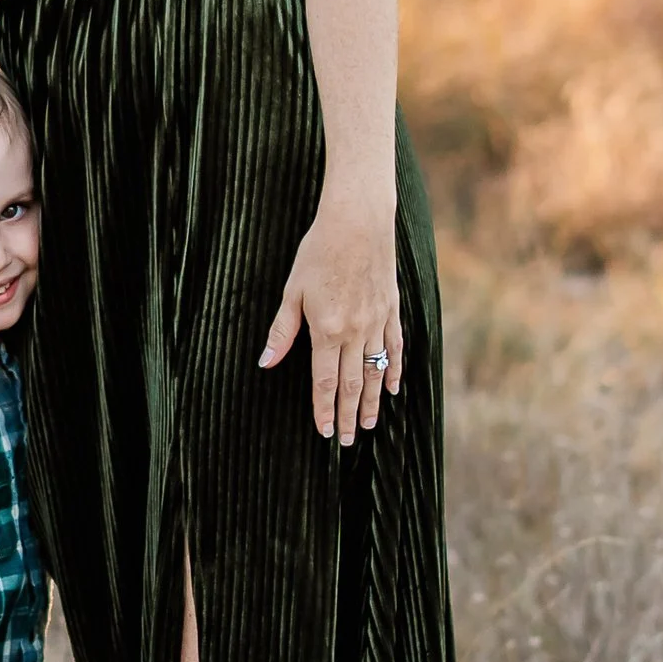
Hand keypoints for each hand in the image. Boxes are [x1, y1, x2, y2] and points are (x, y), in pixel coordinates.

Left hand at [258, 190, 402, 443]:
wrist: (358, 221)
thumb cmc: (319, 251)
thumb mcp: (293, 291)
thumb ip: (282, 331)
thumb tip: (266, 362)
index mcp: (327, 329)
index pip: (324, 382)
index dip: (323, 410)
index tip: (323, 432)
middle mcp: (356, 332)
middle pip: (351, 385)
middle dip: (347, 415)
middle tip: (346, 440)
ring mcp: (377, 322)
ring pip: (375, 372)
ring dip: (370, 401)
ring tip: (367, 425)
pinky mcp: (391, 310)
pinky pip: (395, 348)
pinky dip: (394, 371)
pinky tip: (393, 389)